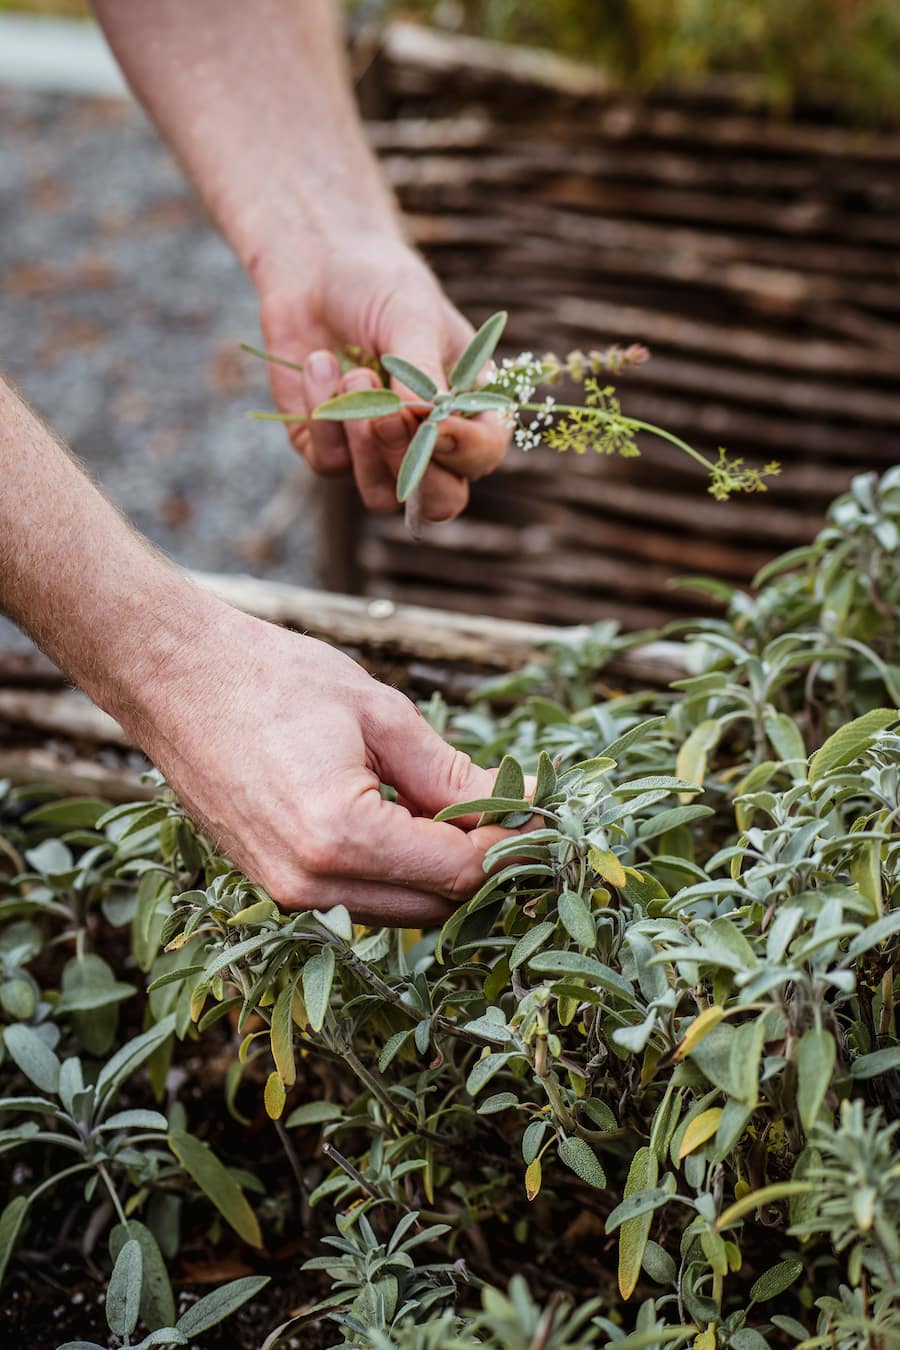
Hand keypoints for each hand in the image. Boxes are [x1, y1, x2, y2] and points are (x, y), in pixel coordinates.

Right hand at [141, 599, 514, 924]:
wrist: (172, 676)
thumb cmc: (271, 678)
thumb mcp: (380, 713)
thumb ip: (452, 774)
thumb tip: (524, 802)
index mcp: (341, 837)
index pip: (462, 869)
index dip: (513, 841)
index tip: (540, 804)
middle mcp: (310, 885)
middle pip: (438, 904)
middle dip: (484, 859)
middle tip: (513, 805)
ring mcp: (286, 894)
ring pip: (403, 910)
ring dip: (442, 869)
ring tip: (462, 805)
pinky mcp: (274, 887)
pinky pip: (361, 897)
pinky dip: (399, 869)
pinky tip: (411, 817)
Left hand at [256, 234, 508, 521]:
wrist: (312, 267)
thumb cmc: (379, 285)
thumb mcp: (411, 318)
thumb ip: (422, 376)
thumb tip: (427, 427)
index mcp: (469, 408)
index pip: (482, 457)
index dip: (465, 452)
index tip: (437, 422)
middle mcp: (430, 442)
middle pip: (439, 502)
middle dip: (410, 465)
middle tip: (386, 417)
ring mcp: (379, 452)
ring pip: (380, 494)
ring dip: (362, 441)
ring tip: (354, 374)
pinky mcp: (331, 449)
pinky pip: (330, 464)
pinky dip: (322, 415)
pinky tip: (320, 363)